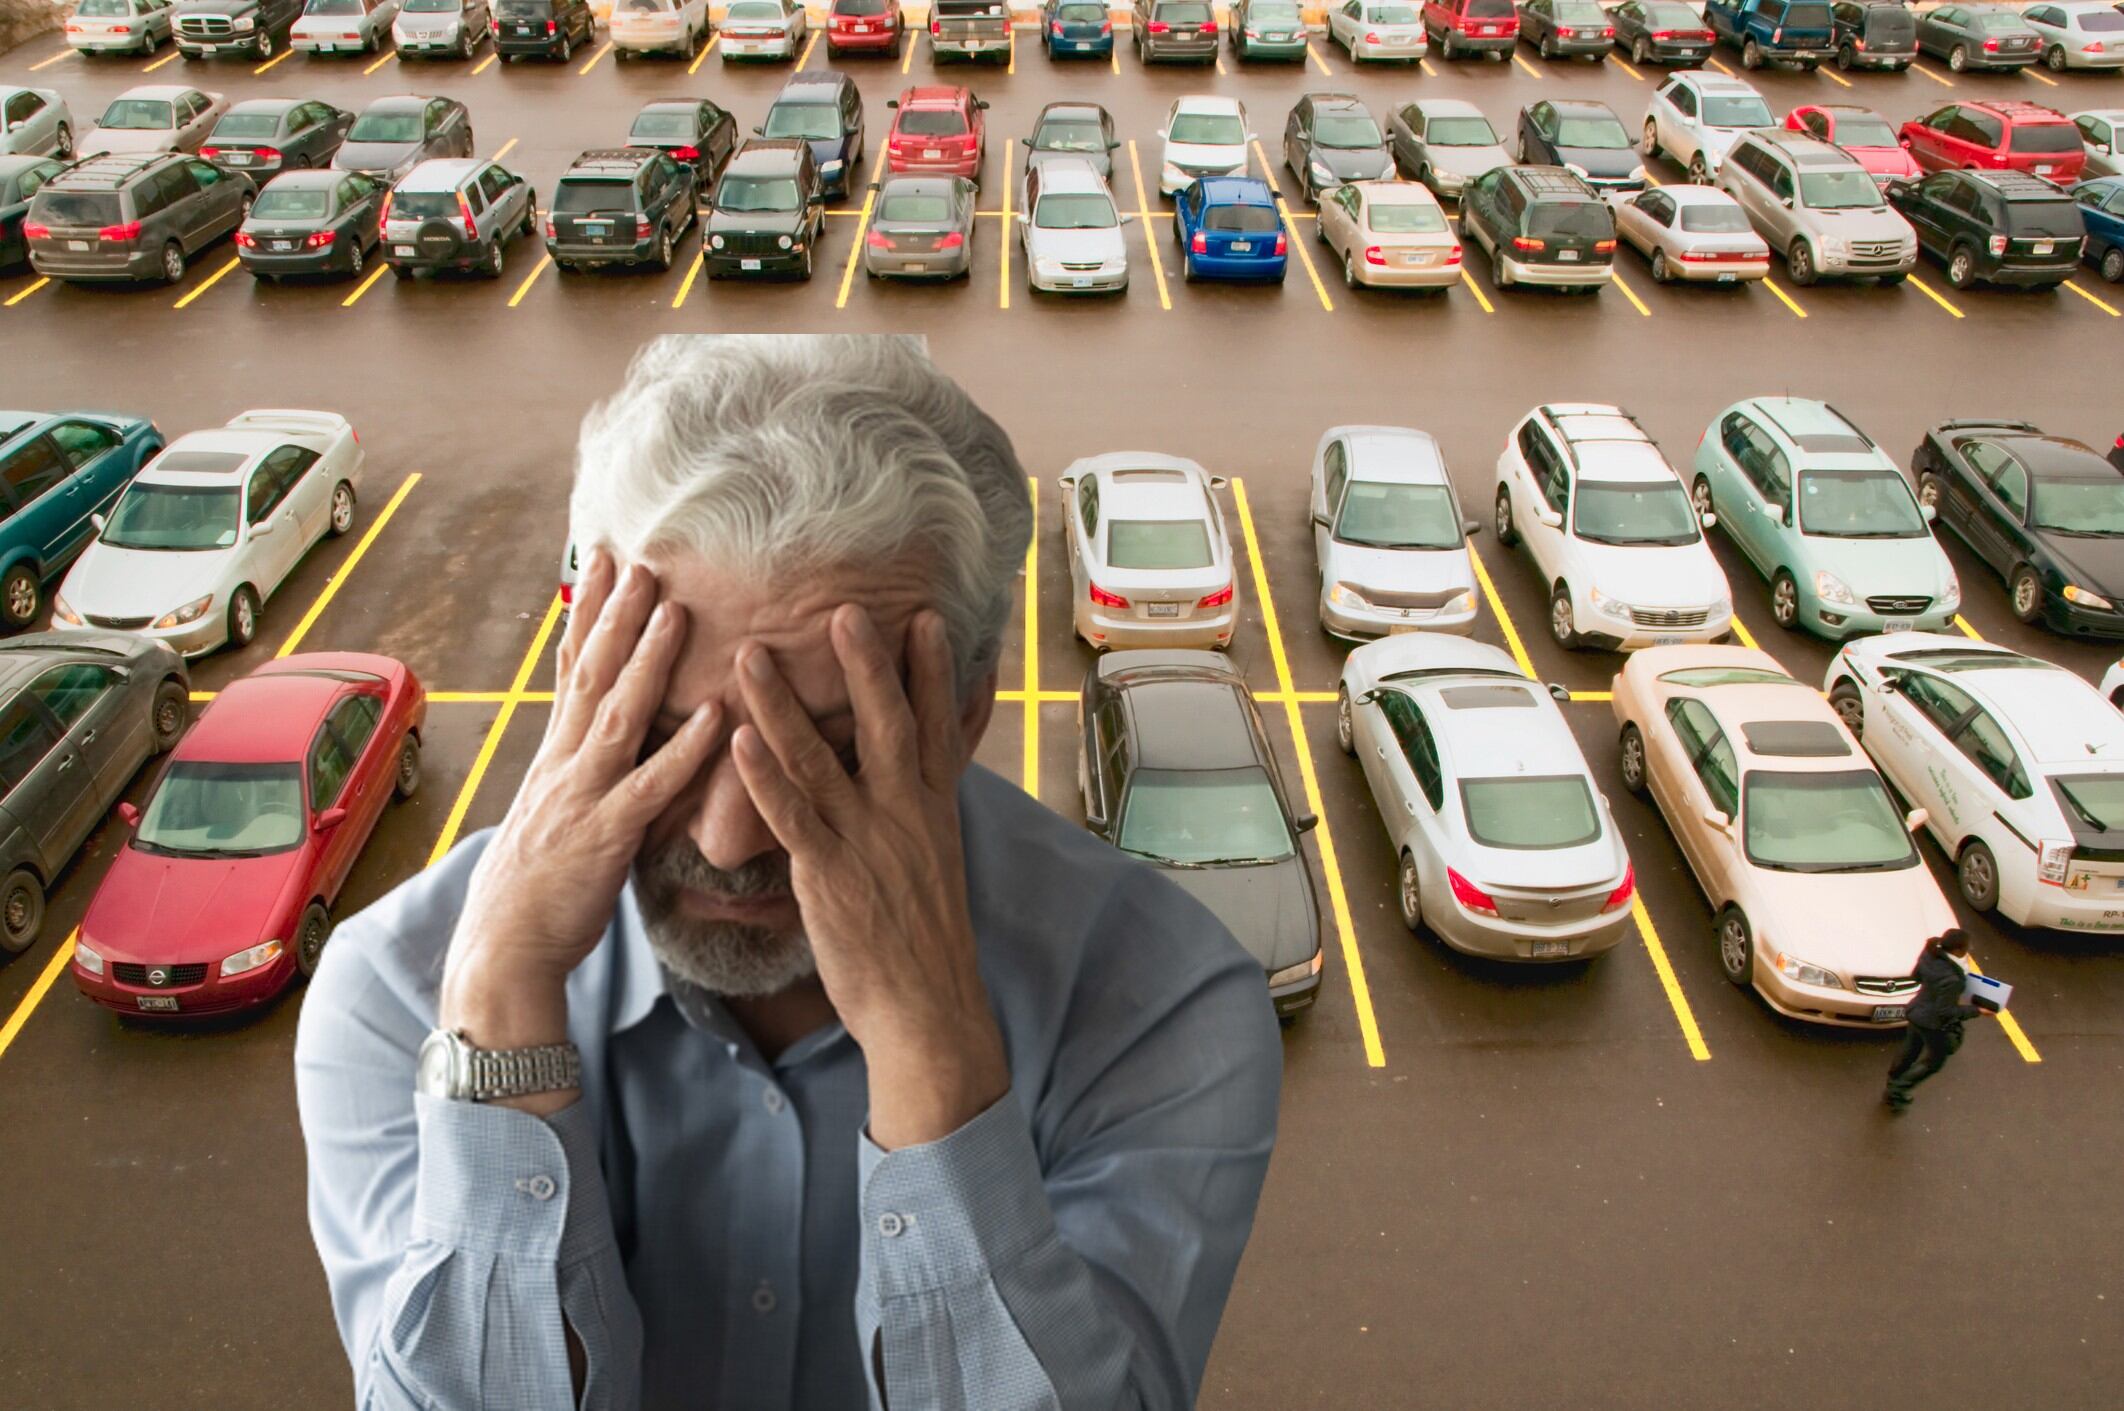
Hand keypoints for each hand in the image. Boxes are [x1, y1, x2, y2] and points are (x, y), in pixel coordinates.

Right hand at [438, 549, 724, 1057]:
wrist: (502, 954)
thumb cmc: (532, 893)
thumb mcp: (550, 818)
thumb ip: (577, 776)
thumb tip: (594, 745)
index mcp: (553, 759)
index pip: (568, 670)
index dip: (584, 614)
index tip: (599, 562)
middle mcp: (563, 766)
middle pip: (589, 674)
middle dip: (614, 613)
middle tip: (640, 557)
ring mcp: (582, 798)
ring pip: (617, 715)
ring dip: (646, 659)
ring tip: (675, 608)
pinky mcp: (606, 838)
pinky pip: (651, 787)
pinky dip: (685, 750)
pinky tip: (714, 714)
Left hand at [730, 604, 1006, 1150]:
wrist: (928, 1009)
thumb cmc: (925, 941)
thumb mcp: (937, 863)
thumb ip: (920, 812)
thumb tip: (919, 779)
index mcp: (935, 810)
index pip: (940, 727)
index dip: (932, 672)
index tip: (927, 619)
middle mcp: (906, 814)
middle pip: (887, 725)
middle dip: (866, 665)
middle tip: (843, 609)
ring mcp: (867, 842)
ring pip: (822, 759)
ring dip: (784, 704)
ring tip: (752, 655)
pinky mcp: (829, 875)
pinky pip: (792, 816)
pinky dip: (764, 775)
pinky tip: (740, 738)